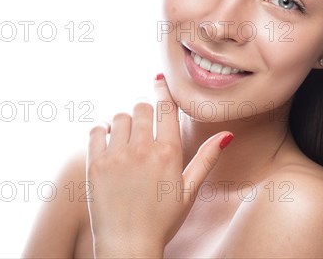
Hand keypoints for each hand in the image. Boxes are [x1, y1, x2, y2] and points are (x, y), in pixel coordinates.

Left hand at [85, 74, 232, 257]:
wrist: (128, 246)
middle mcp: (143, 150)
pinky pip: (96, 131)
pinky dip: (103, 131)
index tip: (159, 81)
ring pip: (119, 117)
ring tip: (128, 139)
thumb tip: (227, 134)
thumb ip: (206, 158)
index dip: (162, 91)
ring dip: (125, 122)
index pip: (166, 108)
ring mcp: (117, 156)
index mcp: (169, 153)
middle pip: (141, 108)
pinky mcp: (95, 164)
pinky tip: (110, 142)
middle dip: (145, 112)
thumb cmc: (162, 221)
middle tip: (145, 128)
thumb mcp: (189, 190)